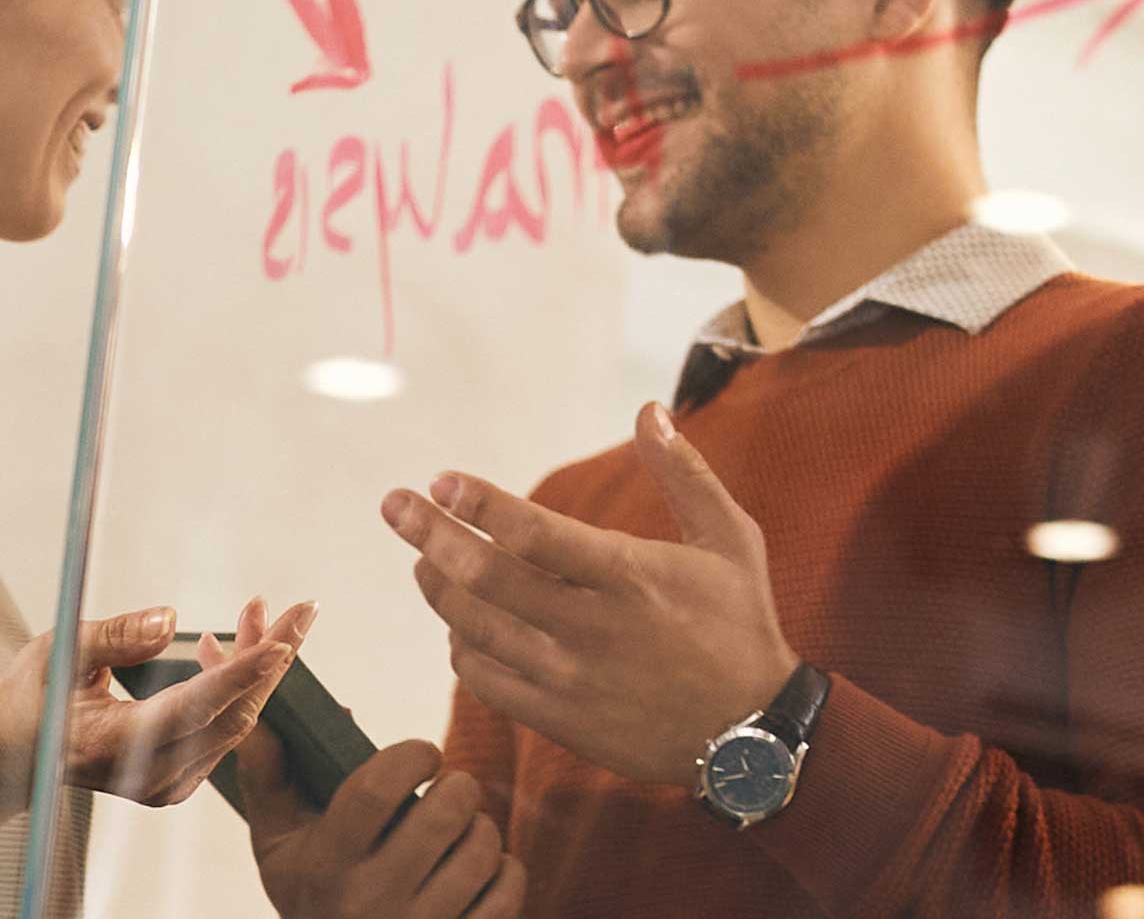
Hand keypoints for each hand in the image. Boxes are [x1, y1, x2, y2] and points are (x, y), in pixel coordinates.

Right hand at [0, 600, 303, 819]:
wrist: (9, 759)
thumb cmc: (29, 700)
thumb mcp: (57, 654)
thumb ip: (114, 638)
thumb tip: (170, 620)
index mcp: (114, 745)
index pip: (194, 707)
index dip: (243, 672)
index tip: (285, 639)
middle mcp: (148, 776)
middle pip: (233, 715)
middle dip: (272, 658)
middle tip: (303, 608)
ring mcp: (166, 787)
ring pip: (235, 721)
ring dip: (255, 667)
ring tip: (256, 611)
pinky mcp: (176, 784)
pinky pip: (223, 731)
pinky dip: (235, 688)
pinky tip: (221, 648)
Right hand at [238, 738, 518, 918]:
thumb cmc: (313, 891)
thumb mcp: (278, 843)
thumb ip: (268, 779)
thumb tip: (262, 720)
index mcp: (325, 865)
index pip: (376, 789)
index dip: (412, 755)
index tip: (423, 755)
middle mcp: (369, 900)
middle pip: (443, 814)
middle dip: (459, 786)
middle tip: (450, 790)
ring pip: (482, 850)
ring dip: (482, 828)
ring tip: (461, 832)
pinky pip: (508, 892)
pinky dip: (506, 871)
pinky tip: (480, 871)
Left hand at [384, 406, 801, 784]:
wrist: (748, 733)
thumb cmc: (740, 624)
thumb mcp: (729, 539)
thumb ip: (684, 473)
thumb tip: (649, 409)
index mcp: (630, 576)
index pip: (533, 532)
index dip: (479, 503)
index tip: (443, 480)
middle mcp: (590, 627)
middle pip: (485, 577)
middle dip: (429, 535)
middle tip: (396, 505)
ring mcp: (568, 678)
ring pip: (473, 628)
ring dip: (437, 588)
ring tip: (423, 559)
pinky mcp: (556, 718)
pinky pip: (483, 679)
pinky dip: (460, 645)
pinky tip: (460, 622)